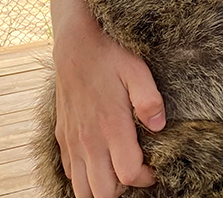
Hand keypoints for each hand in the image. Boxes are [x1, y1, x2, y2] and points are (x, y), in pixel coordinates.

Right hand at [51, 0, 165, 197]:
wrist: (75, 40)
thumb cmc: (110, 53)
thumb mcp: (136, 69)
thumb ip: (148, 98)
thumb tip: (159, 124)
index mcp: (110, 125)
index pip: (128, 174)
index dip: (145, 178)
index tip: (155, 166)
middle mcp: (88, 139)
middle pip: (103, 192)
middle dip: (123, 188)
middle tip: (138, 169)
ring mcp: (73, 140)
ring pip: (82, 189)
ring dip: (102, 187)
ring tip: (119, 169)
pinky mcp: (63, 136)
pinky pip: (70, 172)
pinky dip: (85, 177)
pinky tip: (101, 161)